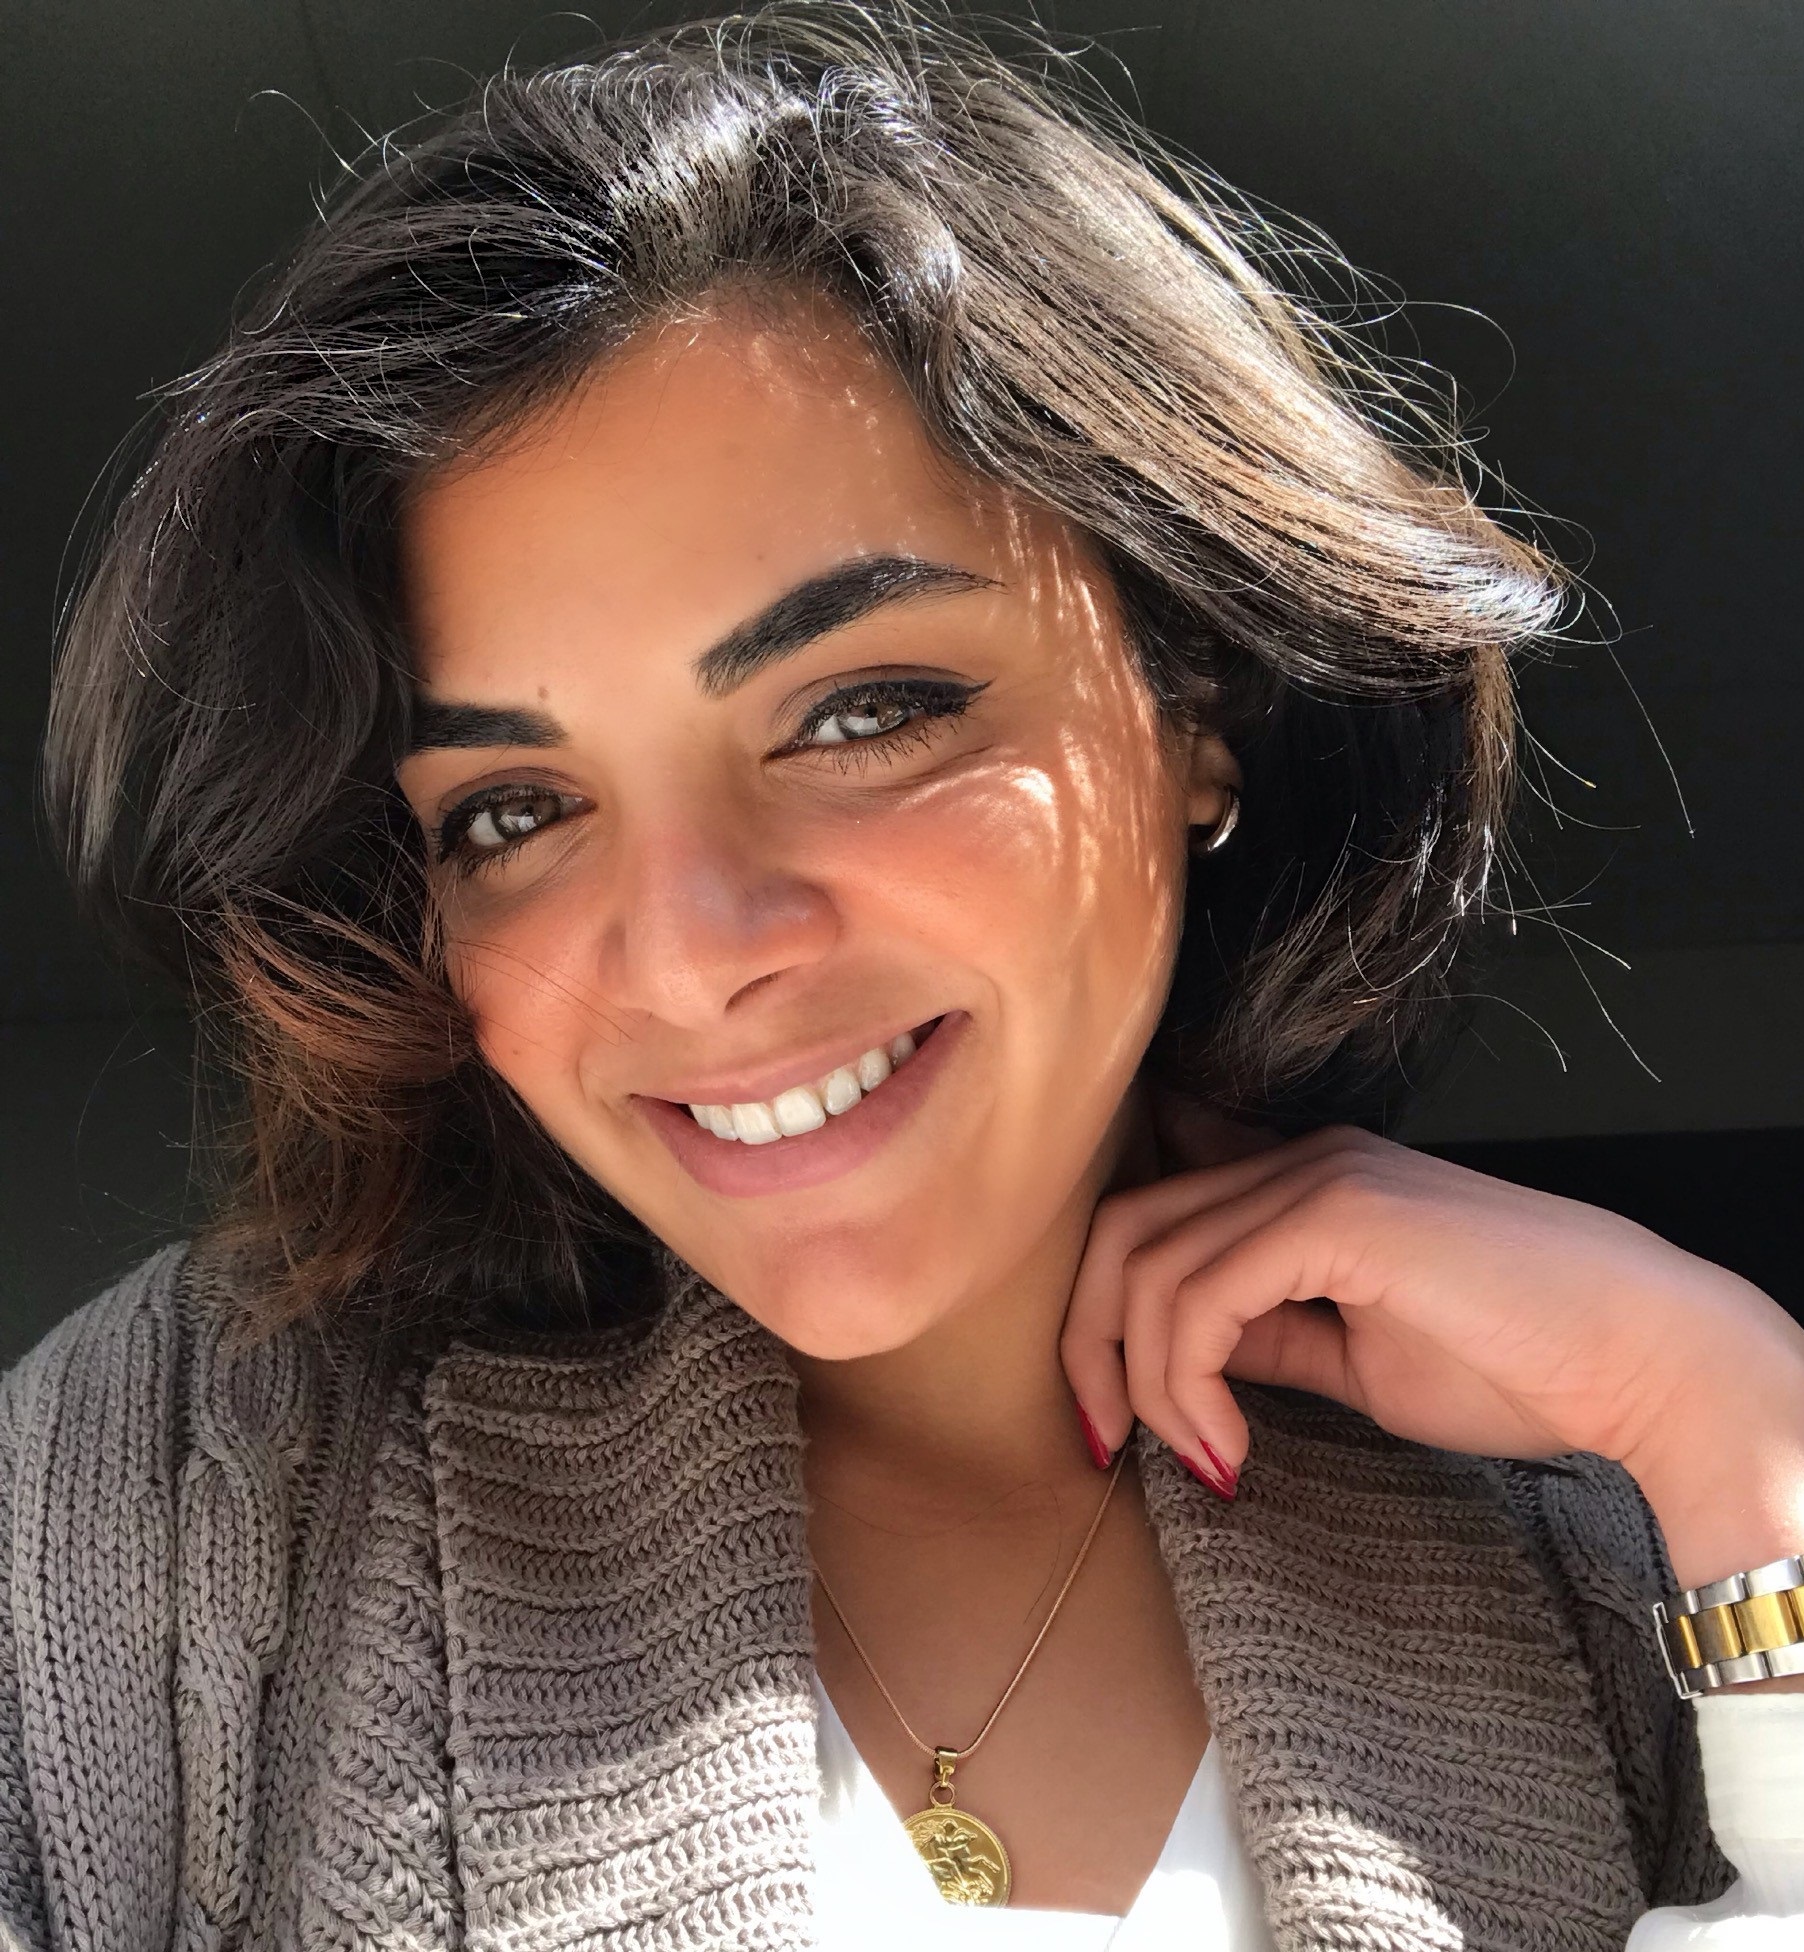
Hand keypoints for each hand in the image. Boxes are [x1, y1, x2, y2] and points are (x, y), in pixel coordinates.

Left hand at [1062, 1104, 1803, 1593]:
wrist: (1646, 1363)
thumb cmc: (1519, 1366)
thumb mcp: (1352, 1358)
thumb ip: (1263, 1340)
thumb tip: (1177, 1366)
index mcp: (1298, 1184)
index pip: (1146, 1226)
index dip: (1098, 1323)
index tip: (1110, 1429)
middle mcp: (1298, 1161)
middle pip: (1122, 1231)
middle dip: (1090, 1348)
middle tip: (1111, 1447)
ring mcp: (1318, 1176)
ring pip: (1149, 1265)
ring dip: (1150, 1384)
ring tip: (1209, 1461)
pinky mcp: (1342, 1213)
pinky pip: (1205, 1292)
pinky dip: (1188, 1378)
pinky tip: (1232, 1448)